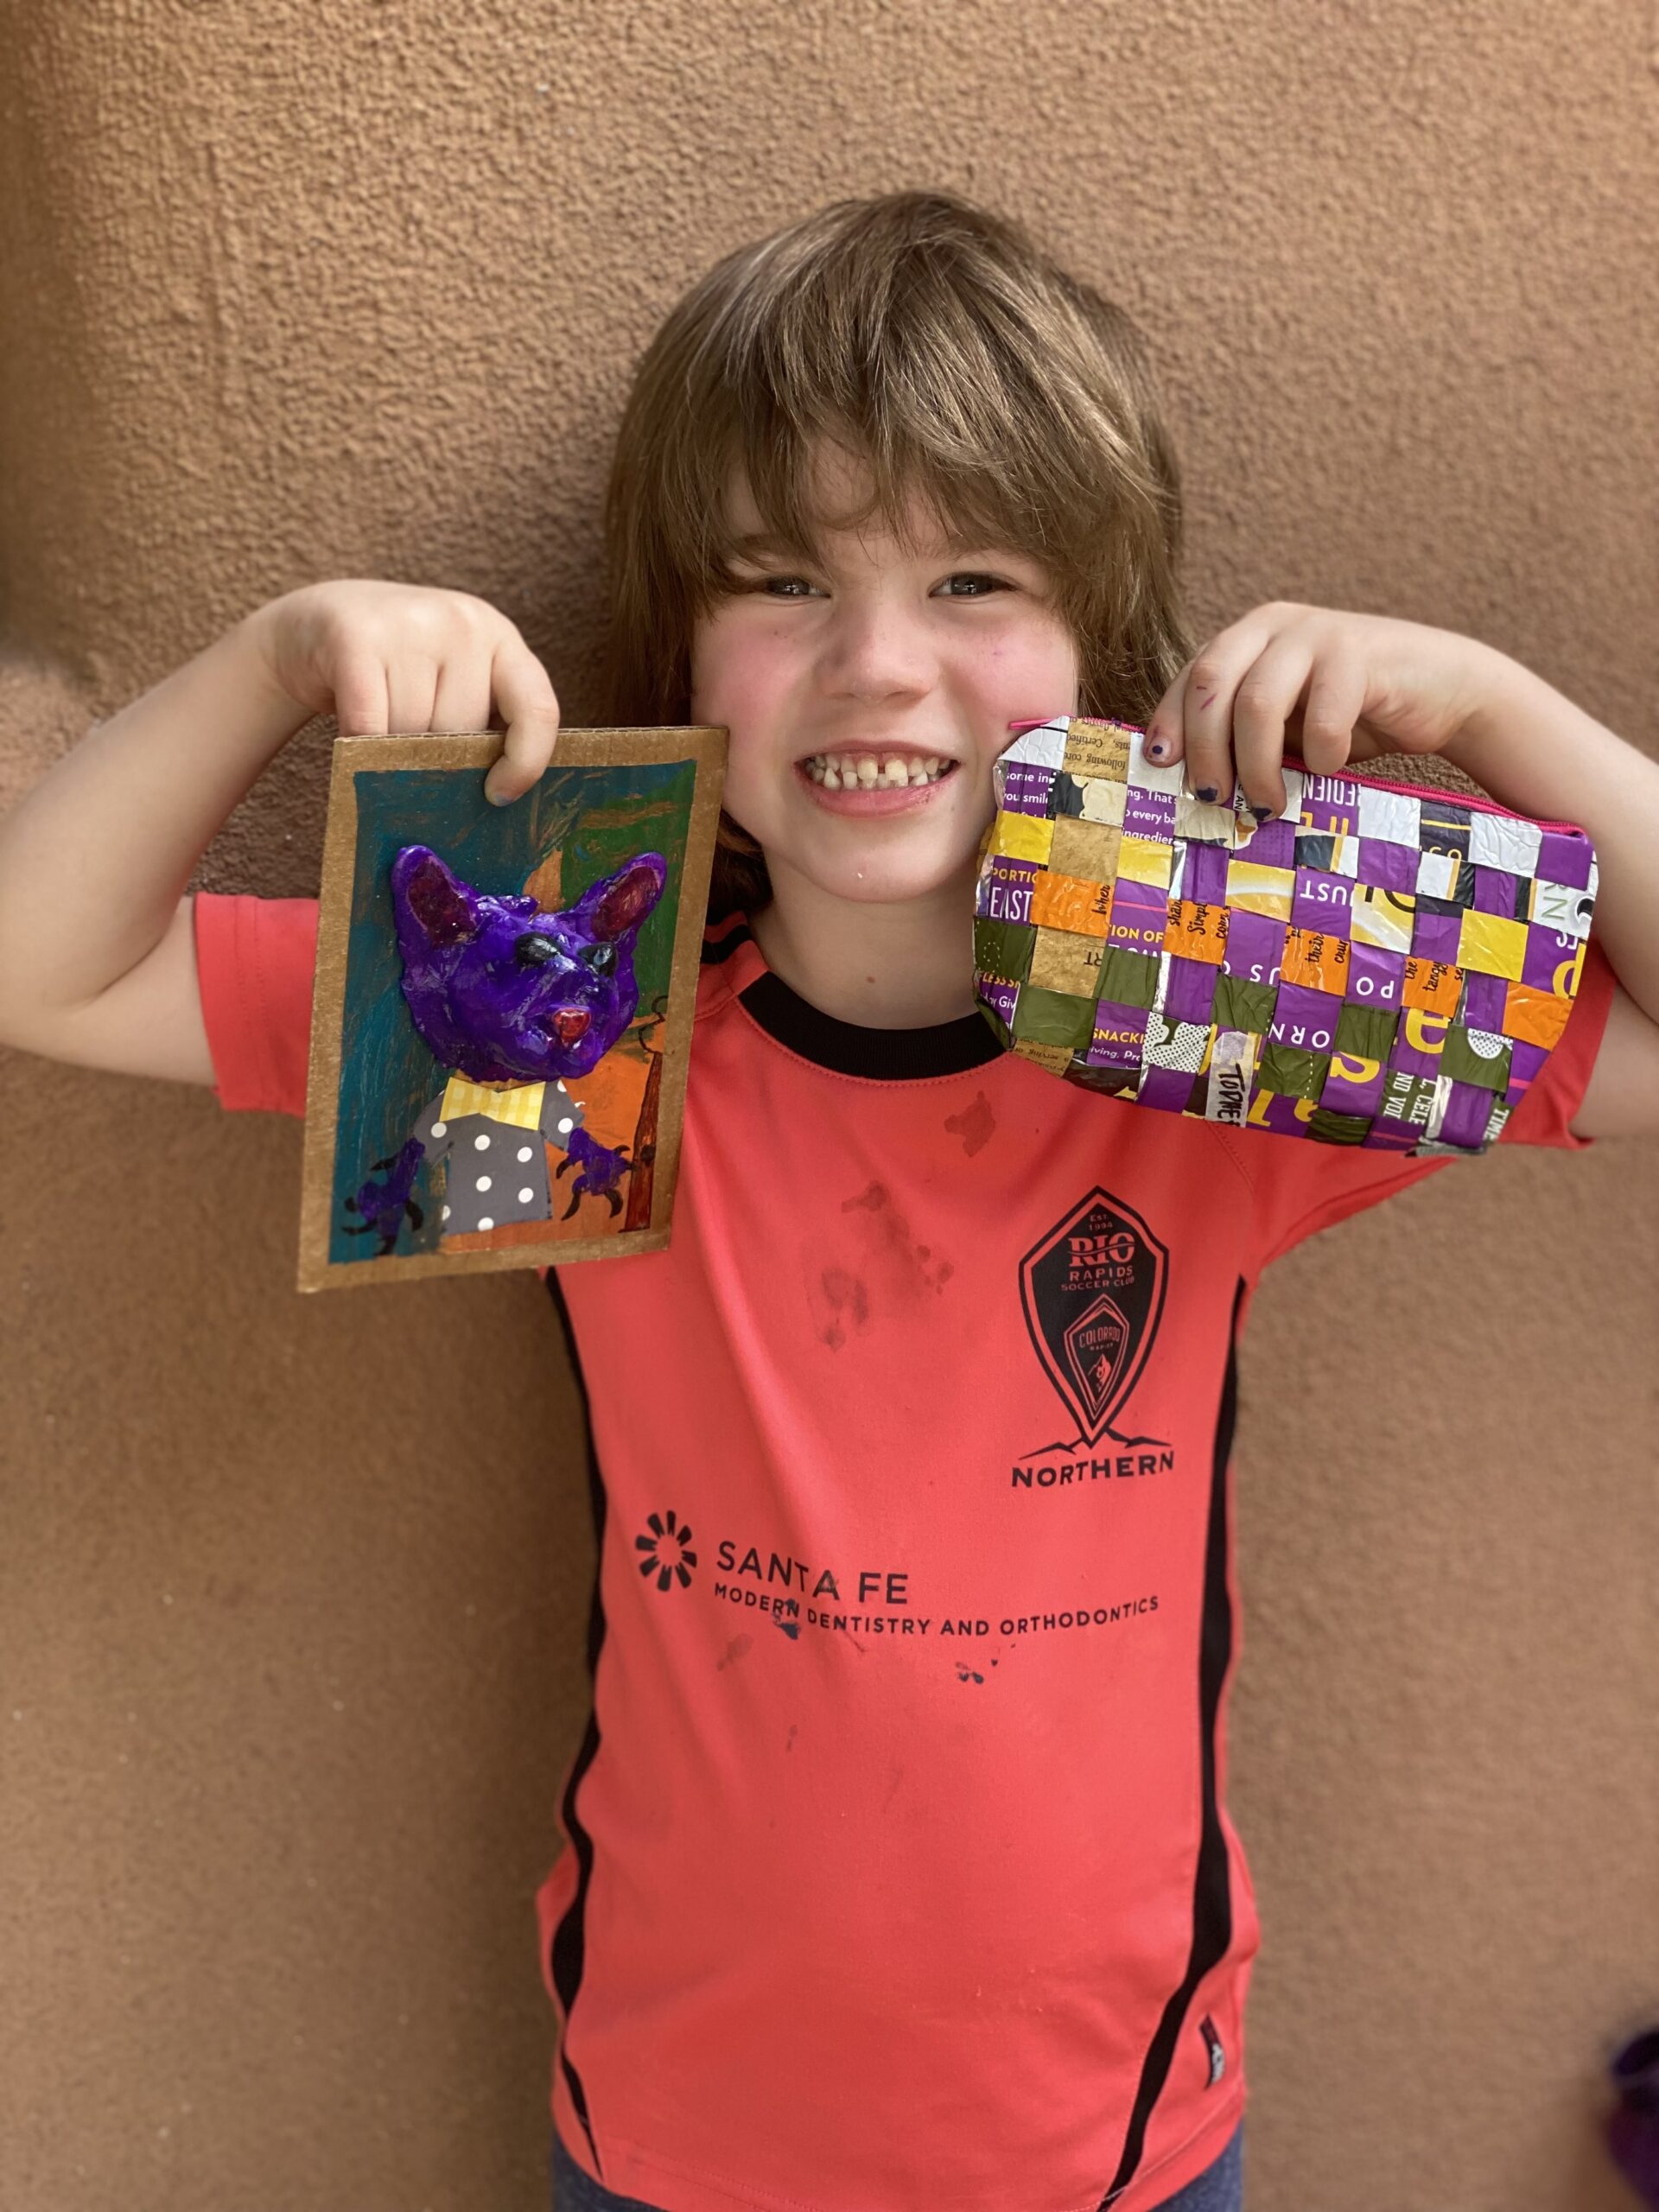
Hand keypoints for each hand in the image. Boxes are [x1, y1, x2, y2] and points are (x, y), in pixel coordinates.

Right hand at [250, 579, 559, 804]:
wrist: (313, 626)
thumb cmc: (396, 676)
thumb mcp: (452, 685)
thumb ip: (481, 725)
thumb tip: (496, 806)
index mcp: (500, 637)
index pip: (537, 708)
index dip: (526, 762)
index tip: (498, 796)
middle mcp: (462, 621)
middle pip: (460, 730)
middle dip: (434, 756)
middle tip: (408, 745)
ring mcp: (409, 622)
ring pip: (413, 732)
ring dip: (391, 752)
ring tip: (378, 729)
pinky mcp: (355, 636)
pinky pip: (369, 726)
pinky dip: (360, 748)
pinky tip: (354, 741)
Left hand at [1144, 602, 1501, 815]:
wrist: (1442, 690)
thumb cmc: (1353, 716)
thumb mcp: (1285, 726)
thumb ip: (1241, 736)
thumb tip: (1188, 785)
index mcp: (1246, 638)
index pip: (1189, 678)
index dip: (1169, 723)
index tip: (1162, 769)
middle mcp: (1273, 625)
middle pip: (1211, 685)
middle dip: (1206, 751)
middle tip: (1215, 799)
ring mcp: (1316, 633)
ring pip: (1257, 702)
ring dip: (1256, 765)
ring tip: (1268, 804)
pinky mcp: (1360, 651)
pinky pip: (1322, 715)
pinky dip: (1320, 754)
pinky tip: (1329, 768)